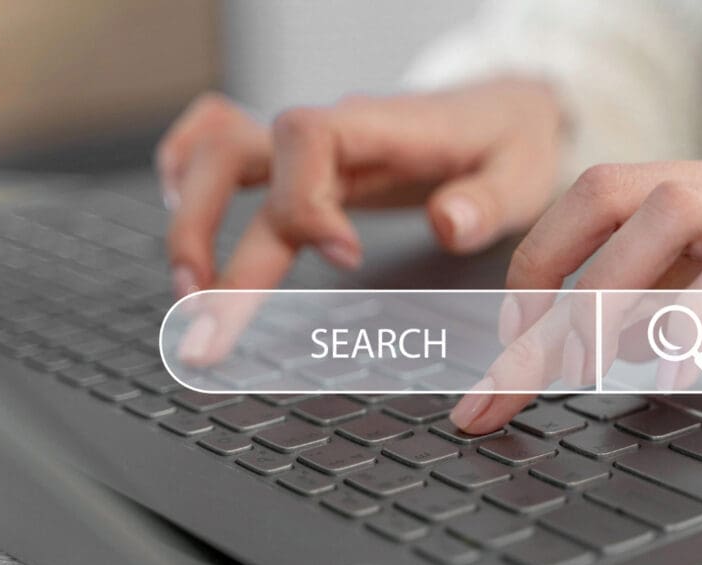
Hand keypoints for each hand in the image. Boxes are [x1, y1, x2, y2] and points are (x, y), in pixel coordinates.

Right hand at [156, 79, 563, 296]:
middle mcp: (334, 133)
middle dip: (207, 236)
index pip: (309, 140)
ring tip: (188, 296)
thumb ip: (488, 202)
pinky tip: (178, 216)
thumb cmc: (511, 142)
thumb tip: (446, 223)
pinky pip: (225, 141)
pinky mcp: (305, 164)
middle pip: (234, 154)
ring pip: (217, 156)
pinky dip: (187, 169)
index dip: (307, 202)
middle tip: (206, 318)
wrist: (505, 109)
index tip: (342, 259)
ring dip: (188, 222)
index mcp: (382, 128)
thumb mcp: (523, 172)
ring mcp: (313, 147)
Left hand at [449, 152, 701, 431]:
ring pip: (673, 217)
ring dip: (606, 298)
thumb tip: (597, 336)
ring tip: (578, 370)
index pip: (599, 197)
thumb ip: (685, 298)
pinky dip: (698, 322)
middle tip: (512, 366)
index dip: (538, 260)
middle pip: (614, 196)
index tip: (507, 338)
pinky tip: (671, 379)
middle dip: (544, 281)